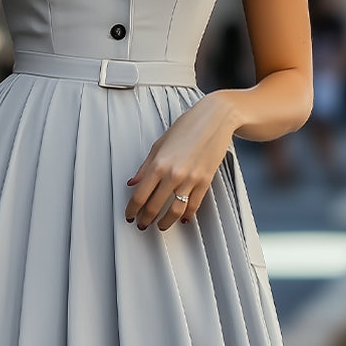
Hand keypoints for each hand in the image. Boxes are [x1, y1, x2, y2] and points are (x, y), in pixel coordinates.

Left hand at [124, 92, 235, 230]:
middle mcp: (173, 174)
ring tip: (160, 226)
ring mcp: (191, 179)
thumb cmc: (188, 126)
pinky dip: (187, 215)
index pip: (139, 195)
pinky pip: (194, 204)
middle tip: (141, 224)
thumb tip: (132, 182)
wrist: (216, 119)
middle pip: (154, 206)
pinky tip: (182, 218)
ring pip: (175, 211)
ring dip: (165, 222)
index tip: (129, 215)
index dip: (132, 210)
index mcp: (158, 164)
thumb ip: (144, 167)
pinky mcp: (205, 181)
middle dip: (145, 219)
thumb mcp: (159, 144)